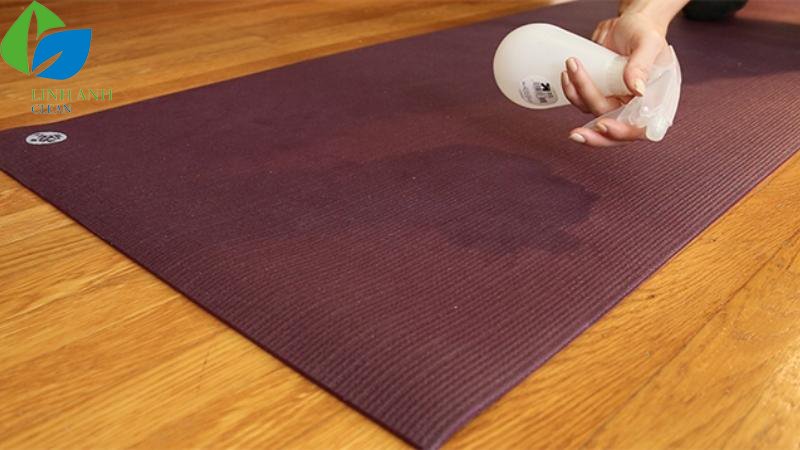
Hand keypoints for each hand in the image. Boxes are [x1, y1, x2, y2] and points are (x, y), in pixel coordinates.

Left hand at [564, 12, 667, 145]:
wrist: (628, 24)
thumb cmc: (644, 32)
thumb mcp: (648, 43)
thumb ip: (643, 65)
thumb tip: (637, 90)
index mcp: (655, 101)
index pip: (642, 128)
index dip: (623, 132)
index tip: (604, 125)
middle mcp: (634, 107)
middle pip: (615, 134)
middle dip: (594, 137)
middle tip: (576, 134)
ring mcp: (615, 102)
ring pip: (594, 114)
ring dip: (579, 97)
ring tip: (571, 69)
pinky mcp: (599, 95)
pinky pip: (583, 103)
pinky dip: (572, 93)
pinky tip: (567, 76)